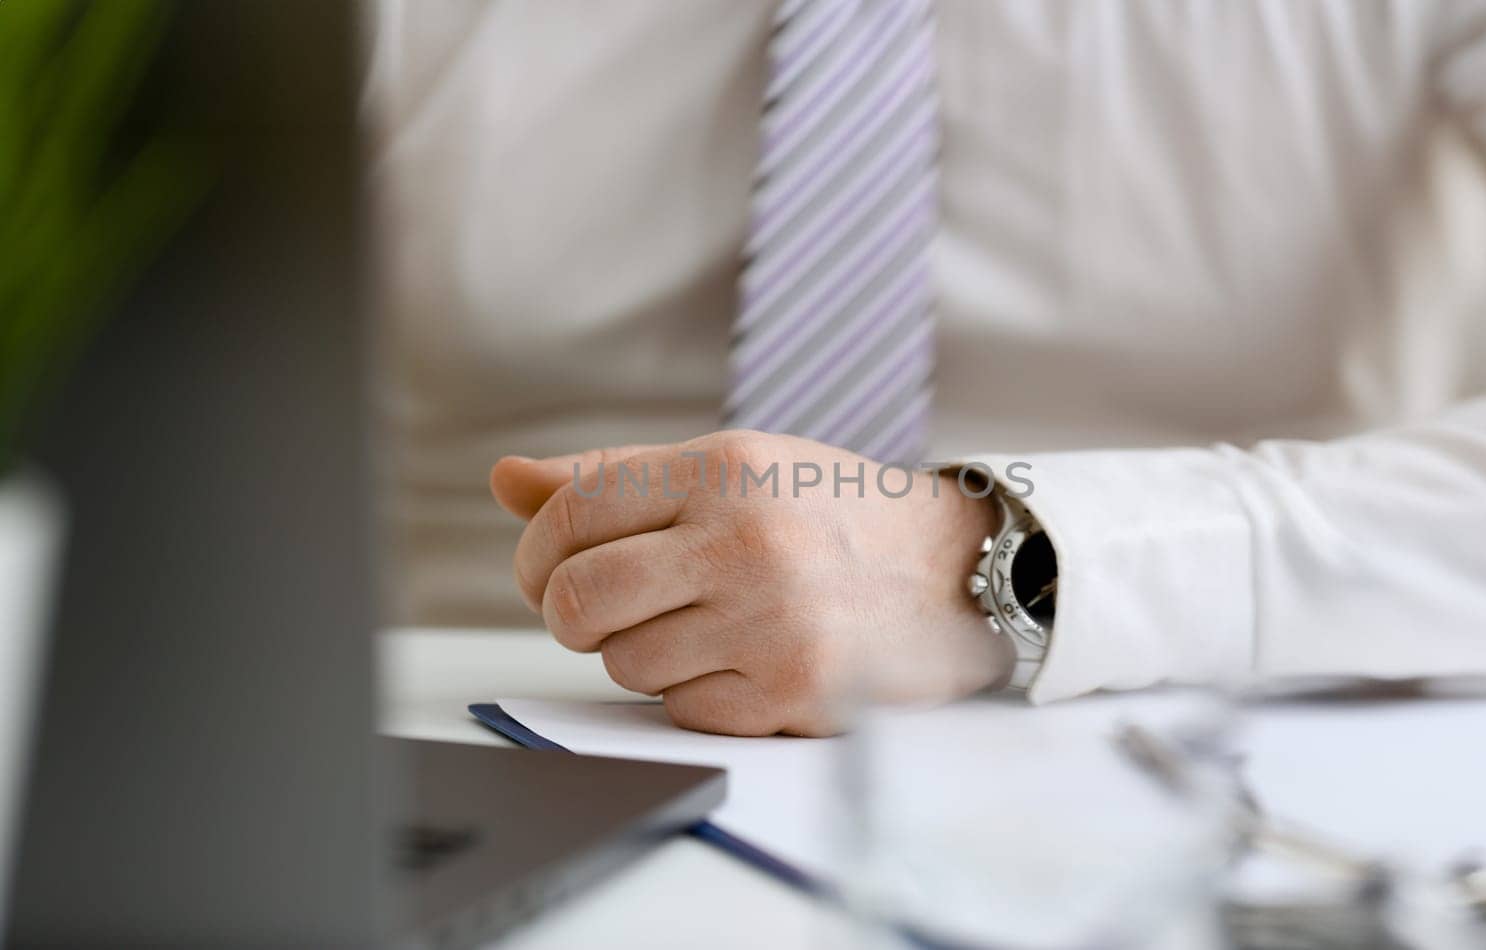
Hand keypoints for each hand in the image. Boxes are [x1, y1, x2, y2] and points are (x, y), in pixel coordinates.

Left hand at [490, 430, 1012, 735]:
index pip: (569, 513)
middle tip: (605, 613)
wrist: (950, 569)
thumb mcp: (732, 467)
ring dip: (646, 654)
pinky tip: (746, 660)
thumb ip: (616, 477)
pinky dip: (699, 694)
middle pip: (579, 601)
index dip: (535, 554)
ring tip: (703, 628)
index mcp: (720, 469)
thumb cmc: (824, 513)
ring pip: (626, 663)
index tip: (548, 574)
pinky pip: (683, 710)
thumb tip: (506, 480)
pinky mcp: (792, 691)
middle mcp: (744, 539)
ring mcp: (770, 620)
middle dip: (572, 617)